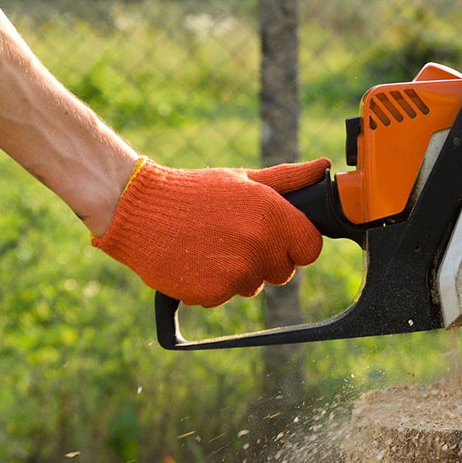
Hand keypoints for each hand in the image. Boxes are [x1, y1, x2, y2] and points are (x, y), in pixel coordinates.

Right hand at [92, 158, 328, 307]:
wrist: (138, 210)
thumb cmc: (195, 192)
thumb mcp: (244, 178)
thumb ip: (289, 178)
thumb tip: (323, 166)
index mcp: (274, 216)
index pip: (310, 248)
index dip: (296, 243)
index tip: (278, 237)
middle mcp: (260, 246)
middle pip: (284, 271)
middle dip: (266, 258)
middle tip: (235, 237)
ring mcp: (237, 273)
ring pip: (253, 285)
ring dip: (239, 272)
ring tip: (211, 245)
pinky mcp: (212, 293)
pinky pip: (224, 296)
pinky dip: (212, 285)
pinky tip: (195, 260)